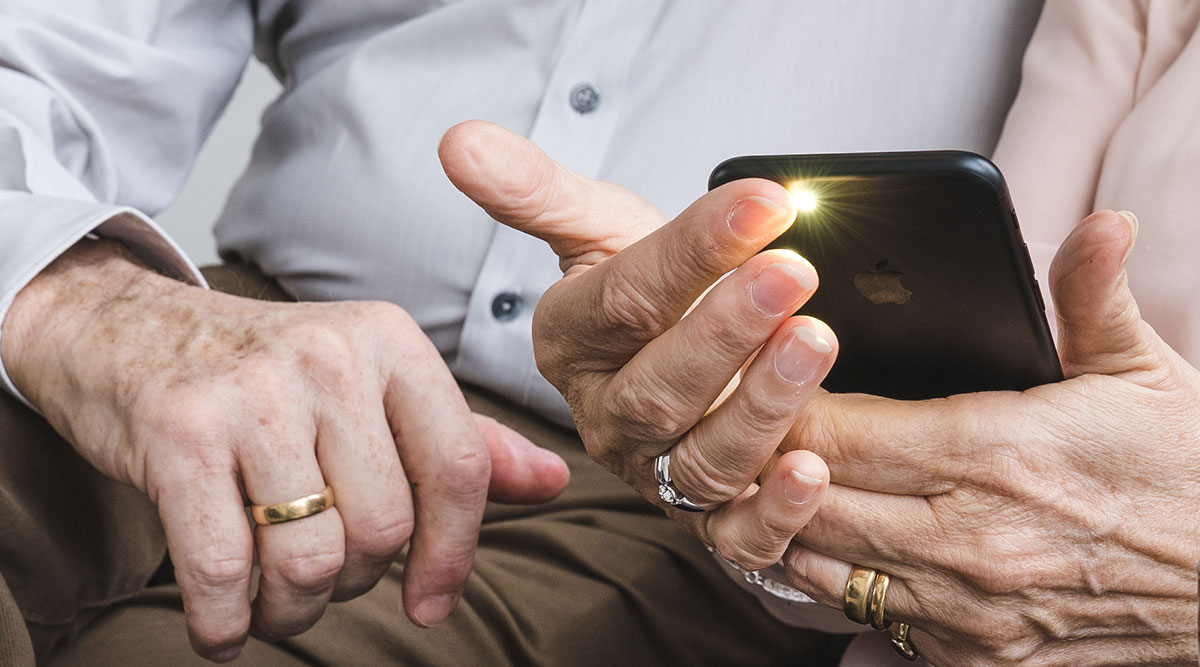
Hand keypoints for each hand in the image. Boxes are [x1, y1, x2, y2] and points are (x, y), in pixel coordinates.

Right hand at [0, 239, 568, 661]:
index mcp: (391, 342)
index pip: (458, 467)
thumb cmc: (262, 374)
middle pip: (385, 526)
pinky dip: (226, 623)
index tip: (430, 604)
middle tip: (326, 580)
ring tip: (275, 600)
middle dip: (360, 583)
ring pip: (314, 557)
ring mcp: (253, 391)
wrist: (123, 330)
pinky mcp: (180, 430)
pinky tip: (224, 625)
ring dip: (294, 609)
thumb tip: (553, 480)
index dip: (454, 554)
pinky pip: (224, 569)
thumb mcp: (370, 384)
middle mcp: (330, 357)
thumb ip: (458, 437)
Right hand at [440, 120, 837, 570]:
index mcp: (570, 341)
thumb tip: (458, 139)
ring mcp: (656, 471)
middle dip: (724, 331)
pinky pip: (735, 535)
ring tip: (814, 341)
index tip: (763, 201)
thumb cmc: (642, 292)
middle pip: (655, 388)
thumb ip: (535, 188)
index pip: (624, 297)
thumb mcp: (597, 228)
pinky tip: (812, 470)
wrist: (680, 358)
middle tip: (790, 272)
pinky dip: (775, 513)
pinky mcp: (708, 518)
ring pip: (699, 458)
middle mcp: (606, 415)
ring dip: (760, 406)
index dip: (693, 249)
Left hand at [779, 211, 1199, 663]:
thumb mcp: (1143, 373)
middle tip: (730, 414)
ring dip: (778, 515)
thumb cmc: (1184, 476)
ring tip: (753, 471)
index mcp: (996, 453)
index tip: (752, 368)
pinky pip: (861, 617)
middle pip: (809, 492)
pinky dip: (827, 575)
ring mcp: (964, 608)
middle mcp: (967, 539)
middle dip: (760, 453)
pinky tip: (814, 535)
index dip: (779, 398)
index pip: (838, 427)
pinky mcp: (971, 658)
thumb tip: (1101, 222)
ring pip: (817, 561)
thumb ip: (1094, 296)